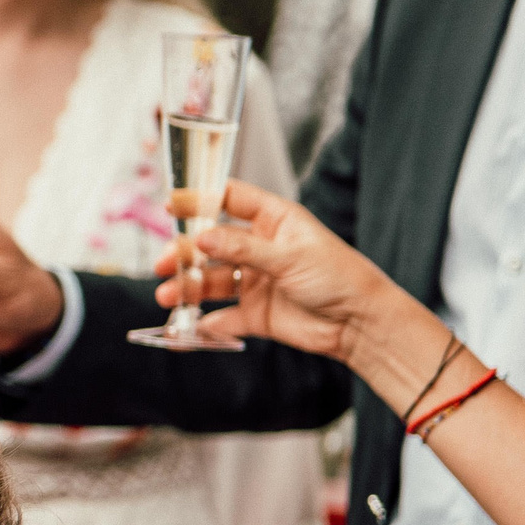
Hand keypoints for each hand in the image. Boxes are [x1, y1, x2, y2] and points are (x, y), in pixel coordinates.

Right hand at [148, 180, 392, 360]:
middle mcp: (260, 248)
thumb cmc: (338, 277)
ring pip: (213, 280)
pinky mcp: (257, 313)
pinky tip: (194, 324)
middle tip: (164, 263)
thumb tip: (201, 237)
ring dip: (189, 286)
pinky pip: (225, 316)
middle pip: (212, 244)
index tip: (171, 205)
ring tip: (168, 296)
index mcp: (273, 221)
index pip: (229, 200)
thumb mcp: (289, 256)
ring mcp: (257, 281)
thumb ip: (242, 248)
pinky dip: (207, 322)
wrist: (361, 324)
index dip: (199, 199)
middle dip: (185, 253)